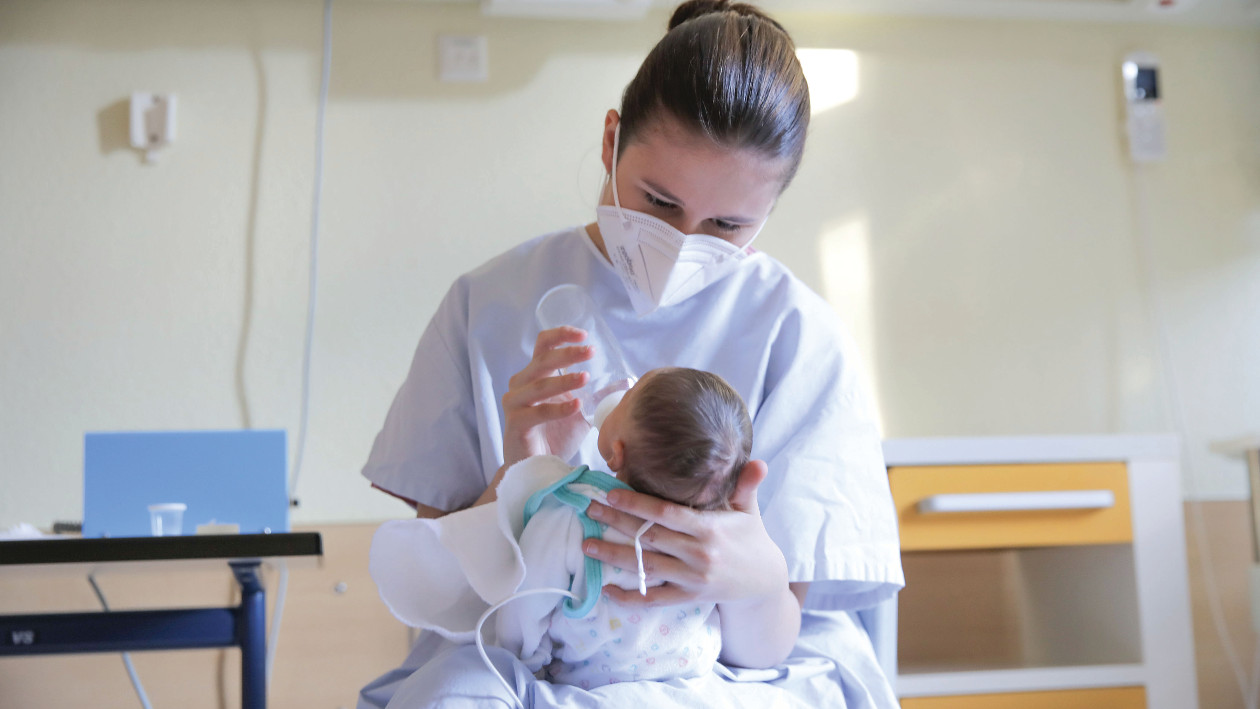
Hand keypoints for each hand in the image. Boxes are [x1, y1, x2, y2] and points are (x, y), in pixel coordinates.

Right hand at [501, 326, 592, 467]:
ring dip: (564, 379)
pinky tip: (576, 406)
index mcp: (535, 375)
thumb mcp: (581, 412)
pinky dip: (557, 408)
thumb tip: (624, 382)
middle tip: (591, 352)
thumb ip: (596, 395)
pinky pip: (536, 412)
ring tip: (585, 378)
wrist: (536, 468)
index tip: (584, 335)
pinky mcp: (515, 424)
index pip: (544, 345)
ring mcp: (515, 403)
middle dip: (568, 353)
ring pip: (538, 384)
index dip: (561, 335)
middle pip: (542, 360)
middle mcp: (521, 384)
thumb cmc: (556, 436)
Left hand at [583, 460, 788, 607]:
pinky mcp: (688, 597)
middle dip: (616, 523)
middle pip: (649, 536)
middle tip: (589, 510)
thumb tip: (758, 461)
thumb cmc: (751, 537)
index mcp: (710, 529)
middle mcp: (698, 554)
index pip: (667, 513)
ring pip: (646, 566)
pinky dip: (630, 597)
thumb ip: (747, 485)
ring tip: (587, 545)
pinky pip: (654, 598)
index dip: (637, 503)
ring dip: (614, 556)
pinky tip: (607, 589)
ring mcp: (692, 578)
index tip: (611, 492)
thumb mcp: (749, 509)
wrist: (765, 581)